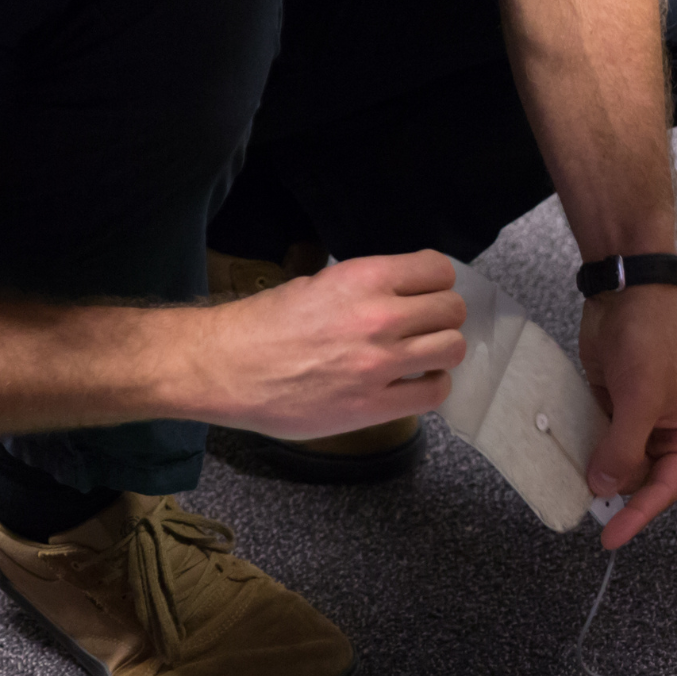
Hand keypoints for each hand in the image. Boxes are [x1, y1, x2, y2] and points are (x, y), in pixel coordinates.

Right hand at [192, 251, 466, 437]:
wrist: (224, 368)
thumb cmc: (263, 324)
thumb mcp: (318, 284)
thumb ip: (367, 289)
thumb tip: (403, 295)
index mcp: (364, 278)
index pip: (438, 270)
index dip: (436, 281)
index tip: (427, 292)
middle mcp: (379, 318)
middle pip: (452, 310)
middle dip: (442, 316)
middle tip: (424, 326)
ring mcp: (379, 364)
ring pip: (452, 349)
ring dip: (441, 351)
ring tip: (422, 356)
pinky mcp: (373, 406)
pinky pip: (434, 394)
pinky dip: (432, 386)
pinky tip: (415, 383)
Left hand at [577, 285, 676, 547]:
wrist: (625, 295)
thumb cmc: (650, 343)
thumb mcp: (640, 400)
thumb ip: (624, 448)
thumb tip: (604, 488)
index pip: (664, 488)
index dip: (637, 516)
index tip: (610, 538)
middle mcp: (664, 433)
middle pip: (638, 479)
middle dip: (613, 492)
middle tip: (583, 510)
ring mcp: (635, 421)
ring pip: (614, 462)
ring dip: (595, 472)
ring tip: (569, 487)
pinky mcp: (610, 407)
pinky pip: (595, 439)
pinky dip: (581, 450)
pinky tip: (563, 459)